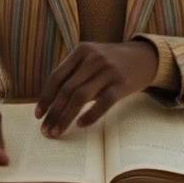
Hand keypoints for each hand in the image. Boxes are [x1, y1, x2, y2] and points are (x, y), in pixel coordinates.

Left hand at [35, 41, 157, 137]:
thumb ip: (74, 73)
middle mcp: (93, 59)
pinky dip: (90, 115)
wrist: (145, 57)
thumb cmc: (111, 62)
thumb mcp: (91, 58)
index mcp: (81, 51)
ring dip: (65, 118)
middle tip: (45, 130)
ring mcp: (108, 71)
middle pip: (66, 90)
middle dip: (53, 113)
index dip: (45, 97)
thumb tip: (51, 103)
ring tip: (58, 132)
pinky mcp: (122, 84)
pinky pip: (103, 103)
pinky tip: (81, 125)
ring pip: (80, 97)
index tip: (38, 115)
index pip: (56, 76)